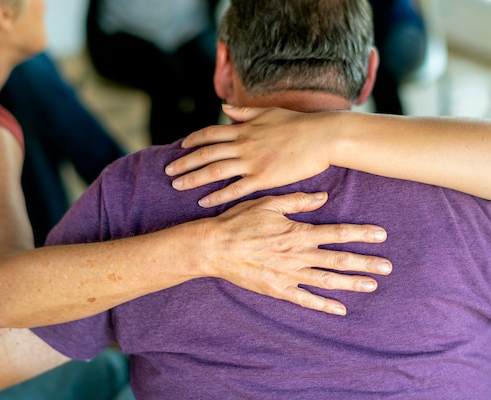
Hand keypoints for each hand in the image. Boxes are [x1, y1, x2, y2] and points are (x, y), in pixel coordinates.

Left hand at [166, 106, 341, 206]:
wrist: (322, 137)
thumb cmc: (299, 124)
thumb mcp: (269, 112)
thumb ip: (245, 112)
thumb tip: (225, 107)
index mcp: (244, 128)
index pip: (210, 133)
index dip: (193, 141)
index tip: (180, 147)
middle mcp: (243, 144)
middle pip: (205, 153)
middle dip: (184, 162)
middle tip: (168, 171)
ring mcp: (251, 162)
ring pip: (214, 171)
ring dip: (193, 178)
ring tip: (177, 186)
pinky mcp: (263, 178)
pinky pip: (234, 189)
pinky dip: (216, 195)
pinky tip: (203, 202)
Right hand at [199, 192, 391, 315]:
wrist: (213, 248)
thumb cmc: (239, 222)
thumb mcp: (268, 203)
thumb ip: (298, 201)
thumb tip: (324, 197)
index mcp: (298, 232)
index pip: (337, 233)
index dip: (361, 234)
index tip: (381, 235)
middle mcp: (298, 255)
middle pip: (339, 260)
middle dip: (365, 263)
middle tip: (388, 267)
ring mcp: (289, 275)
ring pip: (326, 281)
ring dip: (351, 283)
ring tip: (372, 286)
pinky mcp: (278, 290)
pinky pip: (305, 300)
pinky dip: (323, 305)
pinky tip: (340, 309)